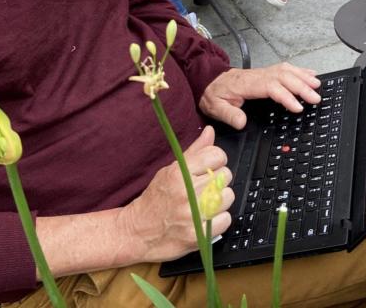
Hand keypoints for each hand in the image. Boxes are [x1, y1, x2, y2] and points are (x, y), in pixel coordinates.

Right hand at [117, 127, 233, 261]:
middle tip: (204, 189)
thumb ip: (194, 152)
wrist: (137, 231)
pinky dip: (219, 220)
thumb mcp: (170, 170)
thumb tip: (210, 131)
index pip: (217, 155)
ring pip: (227, 197)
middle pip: (225, 175)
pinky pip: (225, 220)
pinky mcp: (196, 234)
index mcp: (179, 172)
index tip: (210, 168)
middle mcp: (186, 191)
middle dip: (218, 181)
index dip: (217, 161)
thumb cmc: (155, 199)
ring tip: (205, 204)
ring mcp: (191, 214)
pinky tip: (206, 219)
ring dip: (220, 201)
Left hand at [199, 65, 321, 128]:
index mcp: (248, 84)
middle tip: (315, 98)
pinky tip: (310, 75)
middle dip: (302, 87)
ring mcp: (263, 72)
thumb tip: (242, 122)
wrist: (208, 79)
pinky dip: (300, 71)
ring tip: (317, 85)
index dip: (286, 96)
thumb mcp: (214, 107)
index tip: (298, 107)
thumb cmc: (214, 93)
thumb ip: (228, 114)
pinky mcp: (266, 73)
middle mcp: (258, 75)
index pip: (271, 87)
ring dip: (303, 77)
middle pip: (284, 77)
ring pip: (287, 71)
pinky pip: (286, 68)